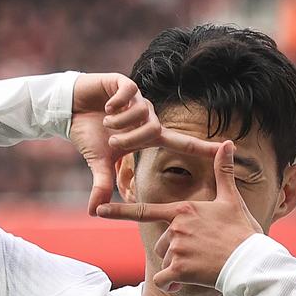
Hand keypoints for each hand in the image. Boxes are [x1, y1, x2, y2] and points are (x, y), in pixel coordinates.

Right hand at [70, 73, 220, 215]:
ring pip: (141, 113)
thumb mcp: (99, 162)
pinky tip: (106, 106)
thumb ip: (102, 184)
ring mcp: (138, 99)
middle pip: (154, 130)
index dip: (203, 147)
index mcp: (149, 135)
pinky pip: (129, 94)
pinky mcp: (124, 83)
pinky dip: (116, 104)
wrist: (68, 109)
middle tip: (112, 141)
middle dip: (130, 140)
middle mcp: (149, 116)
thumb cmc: (89, 134)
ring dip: (120, 123)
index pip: (183, 142)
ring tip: (106, 122)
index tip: (227, 148)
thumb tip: (94, 212)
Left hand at [95, 141, 261, 289]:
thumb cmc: (243, 232)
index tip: (98, 210)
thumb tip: (227, 142)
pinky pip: (164, 280)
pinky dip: (172, 284)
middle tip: (202, 255)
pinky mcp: (180, 268)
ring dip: (177, 269)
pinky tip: (188, 282)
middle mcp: (176, 227)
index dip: (119, 211)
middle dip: (175, 253)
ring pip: (164, 262)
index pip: (144, 211)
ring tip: (202, 267)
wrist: (252, 262)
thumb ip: (223, 172)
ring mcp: (176, 248)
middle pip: (161, 244)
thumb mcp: (231, 200)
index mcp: (183, 211)